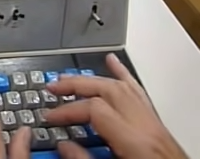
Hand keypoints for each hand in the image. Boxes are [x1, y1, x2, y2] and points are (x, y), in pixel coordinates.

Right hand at [44, 53, 186, 158]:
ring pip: (125, 88)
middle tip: (52, 88)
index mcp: (136, 143)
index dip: (67, 110)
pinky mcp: (159, 129)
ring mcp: (155, 125)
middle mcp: (147, 128)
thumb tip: (64, 145)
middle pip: (108, 90)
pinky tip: (114, 64)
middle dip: (76, 86)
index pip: (95, 110)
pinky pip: (140, 94)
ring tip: (72, 78)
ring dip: (95, 79)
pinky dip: (125, 77)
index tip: (49, 117)